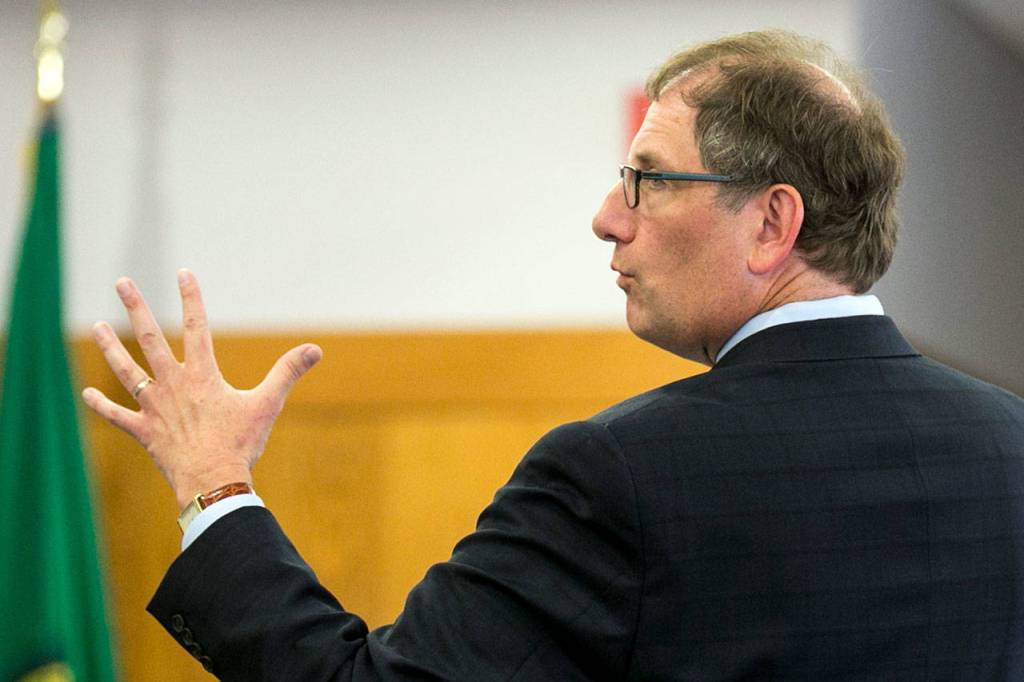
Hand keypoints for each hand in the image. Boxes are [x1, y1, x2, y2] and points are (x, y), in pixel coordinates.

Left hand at [81, 269, 321, 509]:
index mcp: (202, 375)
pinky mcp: (144, 431)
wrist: (212, 482)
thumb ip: (288, 372)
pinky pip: (117, 415)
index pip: (198, 326)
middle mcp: (173, 385)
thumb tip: (315, 349)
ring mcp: (154, 408)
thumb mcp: (268, 403)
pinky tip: (85, 393)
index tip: (183, 273)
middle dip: (136, 308)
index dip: (192, 298)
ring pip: (126, 371)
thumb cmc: (240, 443)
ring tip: (97, 327)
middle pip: (150, 338)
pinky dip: (100, 406)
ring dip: (111, 347)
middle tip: (122, 282)